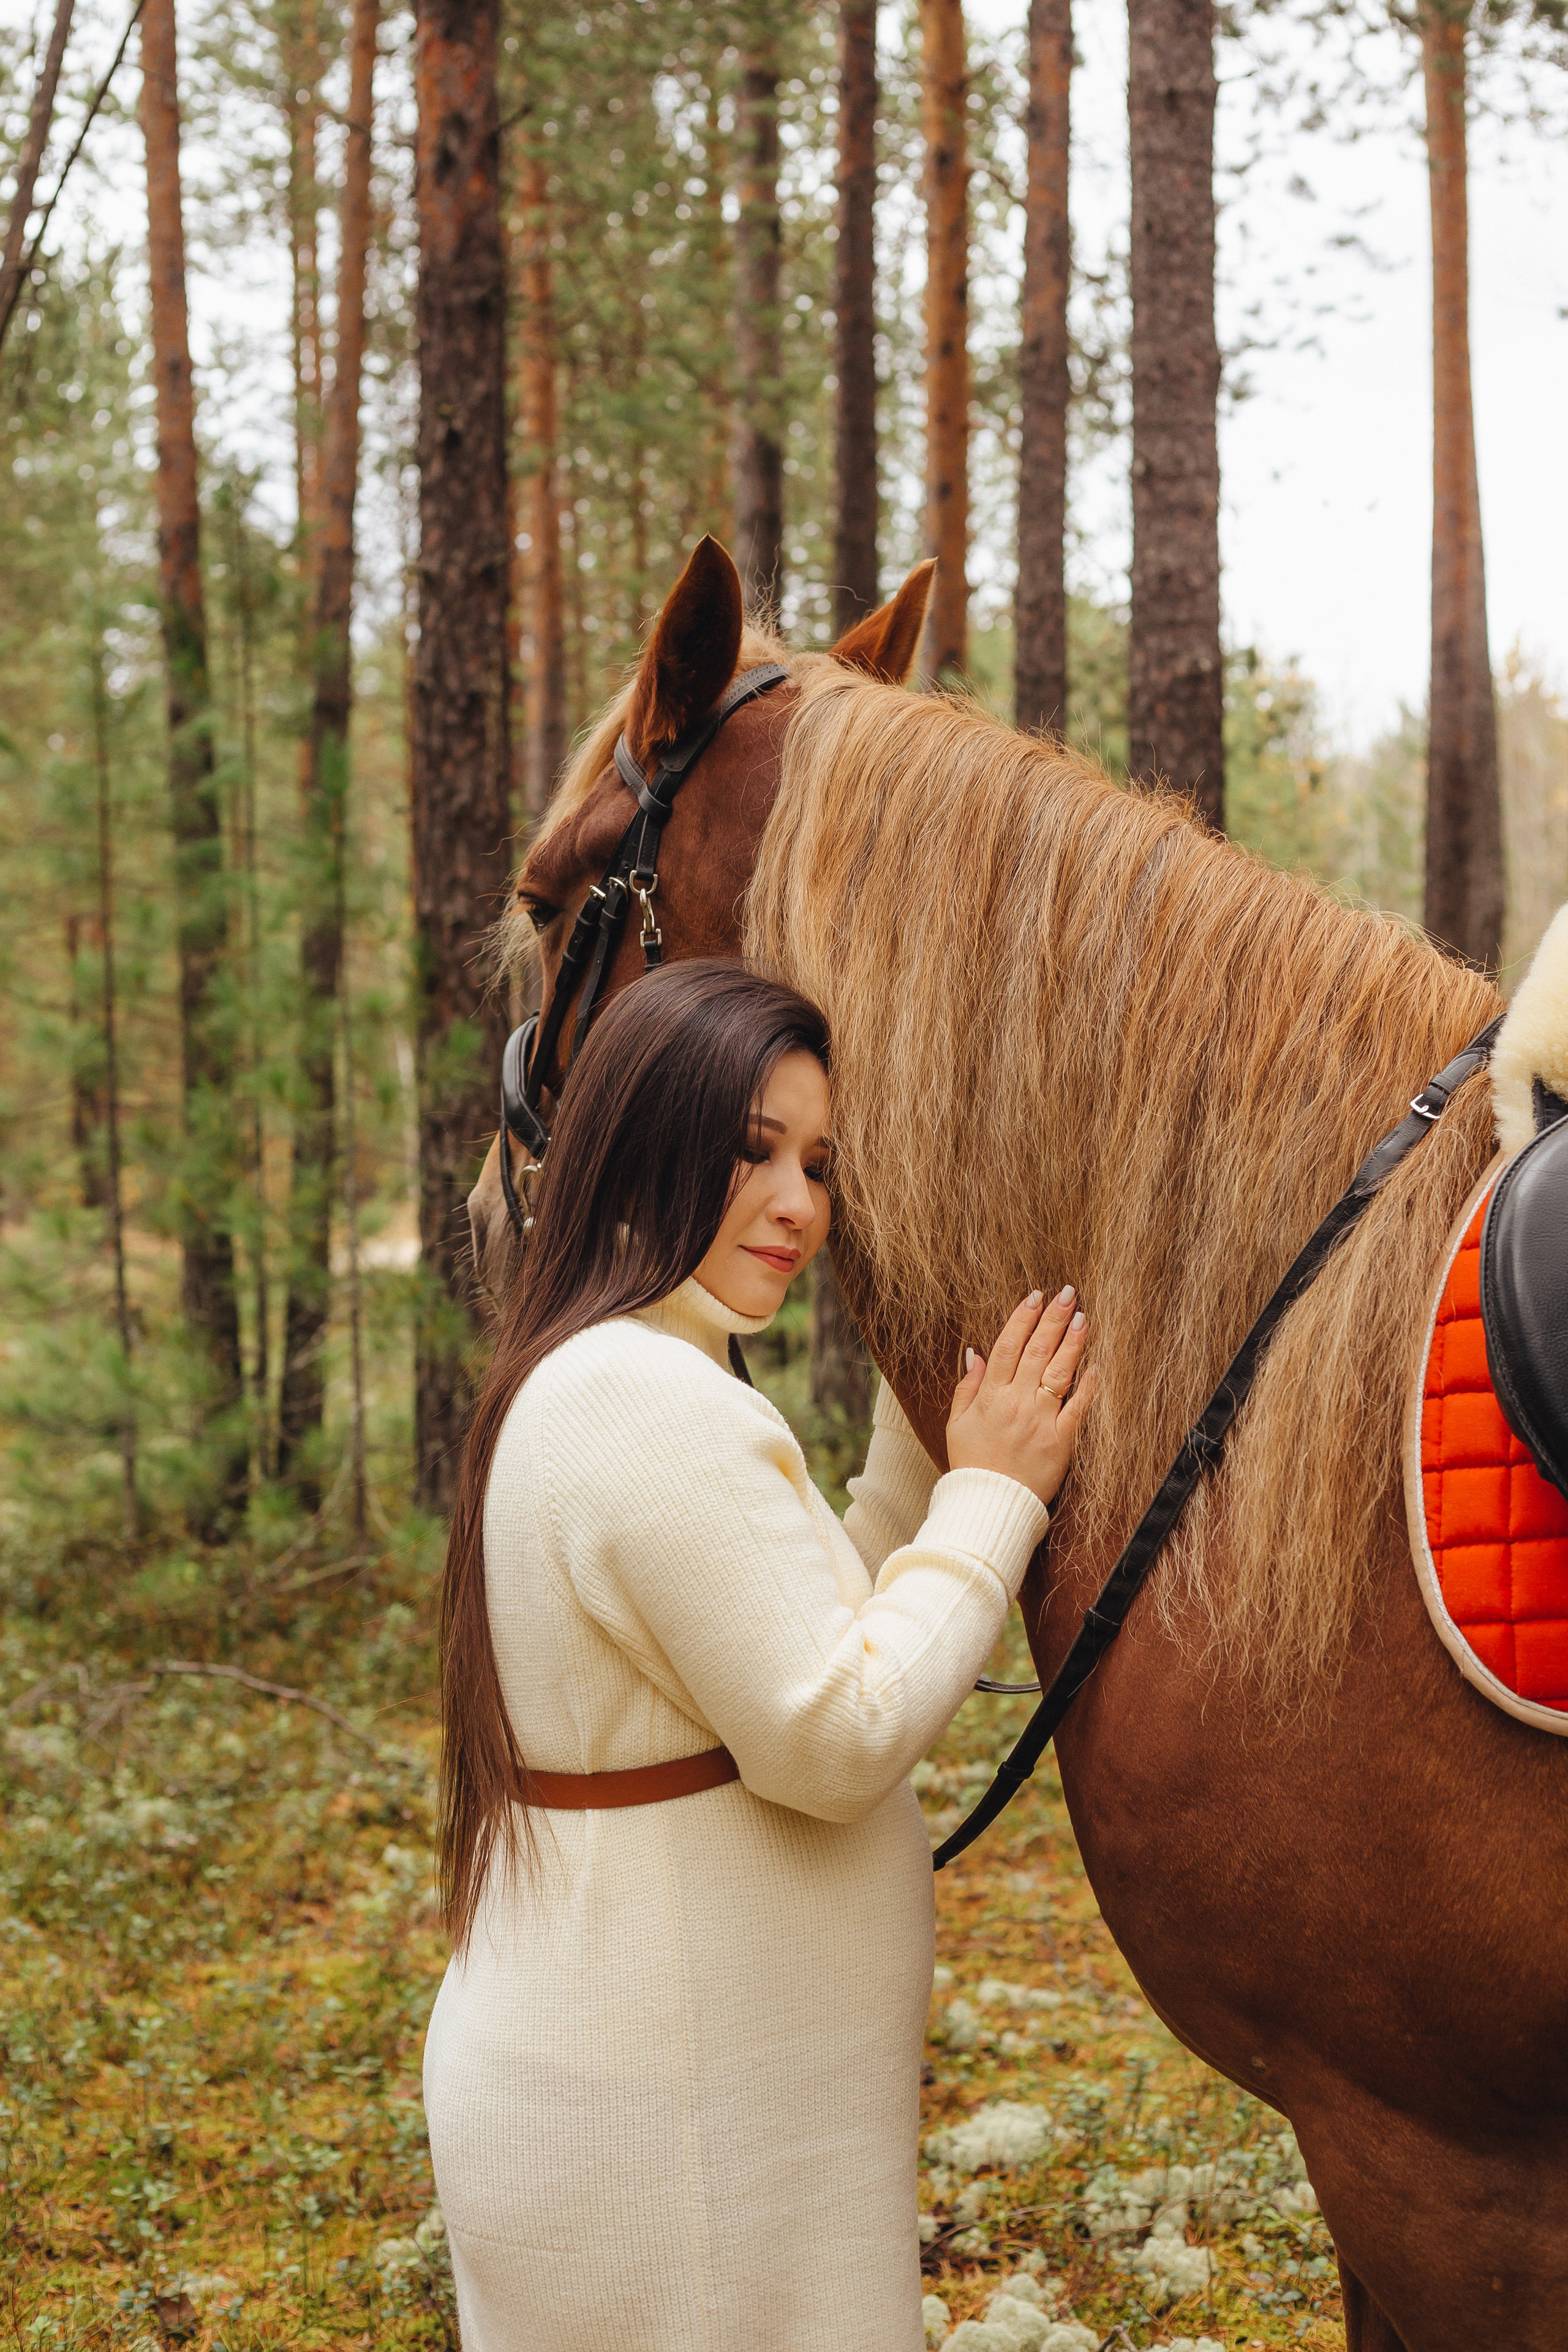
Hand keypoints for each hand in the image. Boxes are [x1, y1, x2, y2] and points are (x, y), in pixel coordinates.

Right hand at [946, 1287, 1094, 1507]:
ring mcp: (1040, 1421)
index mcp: (990, 1396)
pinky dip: (1089, 1386)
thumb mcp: (957, 1423)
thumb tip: (975, 1353)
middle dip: (1052, 1318)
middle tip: (1066, 1292)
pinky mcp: (1061, 1442)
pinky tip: (1097, 1365)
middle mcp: (1016, 1403)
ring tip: (1082, 1317)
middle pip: (1037, 1351)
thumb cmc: (972, 1464)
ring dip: (1072, 1342)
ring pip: (1059, 1372)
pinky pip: (1078, 1408)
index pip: (1007, 1346)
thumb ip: (967, 1387)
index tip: (1034, 1296)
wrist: (989, 1505)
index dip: (1021, 1319)